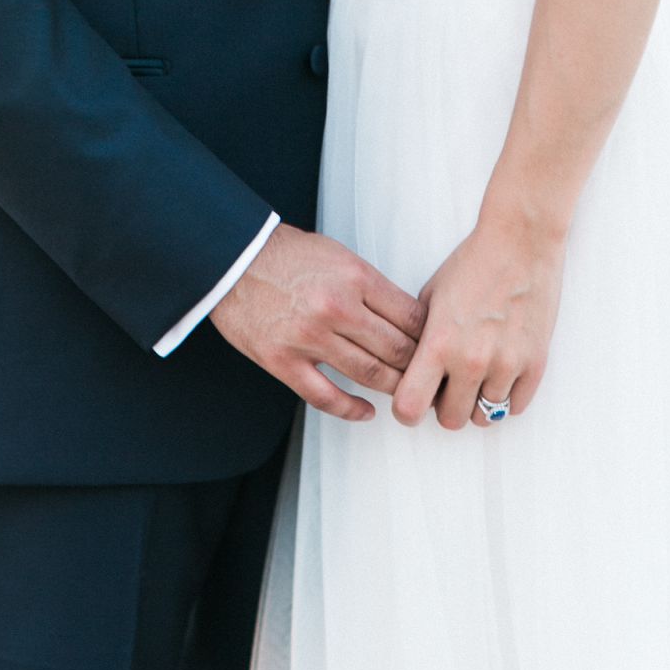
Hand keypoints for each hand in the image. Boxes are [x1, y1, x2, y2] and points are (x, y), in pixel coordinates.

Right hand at [211, 223, 426, 422]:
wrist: (232, 260)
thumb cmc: (286, 256)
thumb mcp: (339, 256)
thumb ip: (371, 288)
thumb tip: (407, 319)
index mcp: (355, 278)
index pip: (411, 317)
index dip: (431, 338)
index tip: (437, 350)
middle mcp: (336, 308)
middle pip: (397, 349)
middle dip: (419, 368)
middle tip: (430, 380)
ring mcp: (309, 338)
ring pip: (369, 375)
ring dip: (393, 390)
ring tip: (405, 396)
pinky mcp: (284, 361)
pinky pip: (325, 396)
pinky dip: (351, 409)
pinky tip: (366, 412)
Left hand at [392, 210, 565, 430]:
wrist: (521, 240)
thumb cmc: (473, 265)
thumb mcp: (429, 299)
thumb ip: (419, 342)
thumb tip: (411, 377)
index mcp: (439, 344)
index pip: (409, 408)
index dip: (407, 410)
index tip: (413, 400)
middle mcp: (472, 360)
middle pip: (450, 420)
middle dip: (445, 407)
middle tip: (449, 385)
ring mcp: (506, 364)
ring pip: (484, 417)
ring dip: (477, 402)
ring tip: (477, 376)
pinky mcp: (535, 363)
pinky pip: (515, 407)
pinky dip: (505, 397)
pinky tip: (499, 375)